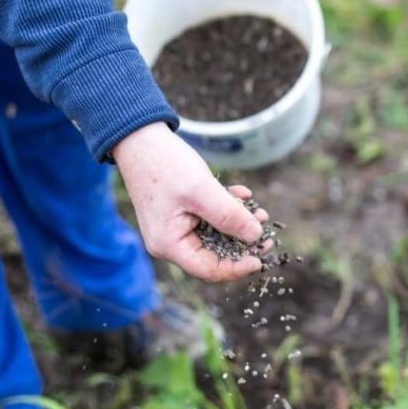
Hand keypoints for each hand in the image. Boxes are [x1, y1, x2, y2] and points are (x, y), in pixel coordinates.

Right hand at [112, 123, 268, 281]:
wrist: (141, 138)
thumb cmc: (165, 165)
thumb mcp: (202, 191)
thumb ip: (229, 215)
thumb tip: (255, 236)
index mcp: (170, 244)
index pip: (209, 270)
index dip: (238, 267)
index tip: (261, 257)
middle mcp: (171, 241)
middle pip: (214, 254)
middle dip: (242, 242)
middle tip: (266, 231)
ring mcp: (175, 227)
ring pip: (216, 235)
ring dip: (238, 223)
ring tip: (258, 211)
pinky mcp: (181, 212)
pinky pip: (209, 218)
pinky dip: (227, 208)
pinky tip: (241, 193)